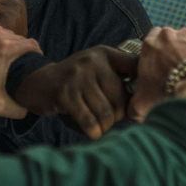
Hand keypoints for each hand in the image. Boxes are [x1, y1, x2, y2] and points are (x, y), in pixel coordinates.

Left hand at [0, 21, 41, 118]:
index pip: (32, 44)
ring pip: (4, 32)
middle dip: (21, 49)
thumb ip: (17, 109)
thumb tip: (28, 110)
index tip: (36, 60)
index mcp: (6, 49)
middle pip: (18, 38)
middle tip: (19, 62)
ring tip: (4, 56)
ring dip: (7, 42)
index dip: (37, 52)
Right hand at [14, 46, 138, 138]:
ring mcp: (77, 77)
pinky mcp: (64, 94)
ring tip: (101, 127)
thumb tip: (146, 98)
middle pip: (120, 98)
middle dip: (119, 116)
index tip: (140, 103)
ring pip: (106, 112)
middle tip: (112, 121)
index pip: (134, 67)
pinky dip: (94, 132)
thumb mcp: (96, 68)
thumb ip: (120, 75)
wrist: (38, 83)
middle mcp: (92, 61)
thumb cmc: (75, 81)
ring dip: (106, 126)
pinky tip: (93, 132)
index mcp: (104, 53)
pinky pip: (89, 121)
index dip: (141, 88)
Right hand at [127, 26, 185, 122]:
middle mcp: (168, 35)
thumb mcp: (140, 104)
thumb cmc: (167, 94)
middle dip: (172, 51)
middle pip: (169, 40)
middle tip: (175, 70)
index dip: (155, 53)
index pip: (150, 40)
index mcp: (149, 44)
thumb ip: (133, 106)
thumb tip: (133, 114)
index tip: (158, 65)